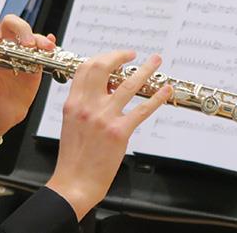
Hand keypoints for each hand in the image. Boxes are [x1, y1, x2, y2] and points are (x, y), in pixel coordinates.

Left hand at [0, 15, 54, 146]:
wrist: (3, 117)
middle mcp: (3, 47)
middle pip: (11, 24)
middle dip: (20, 28)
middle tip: (26, 44)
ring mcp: (20, 53)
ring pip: (29, 35)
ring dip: (38, 38)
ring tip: (45, 49)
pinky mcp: (34, 63)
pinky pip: (42, 49)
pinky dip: (48, 44)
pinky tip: (51, 47)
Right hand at [46, 51, 170, 219]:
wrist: (75, 181)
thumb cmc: (74, 156)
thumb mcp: (71, 122)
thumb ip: (84, 104)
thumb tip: (105, 89)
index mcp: (73, 103)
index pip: (86, 68)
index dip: (103, 57)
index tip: (116, 57)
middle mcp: (87, 106)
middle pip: (104, 67)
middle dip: (121, 56)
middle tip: (133, 54)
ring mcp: (104, 118)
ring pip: (128, 84)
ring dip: (146, 69)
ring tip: (156, 61)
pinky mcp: (119, 132)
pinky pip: (142, 109)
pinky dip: (156, 97)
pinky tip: (165, 90)